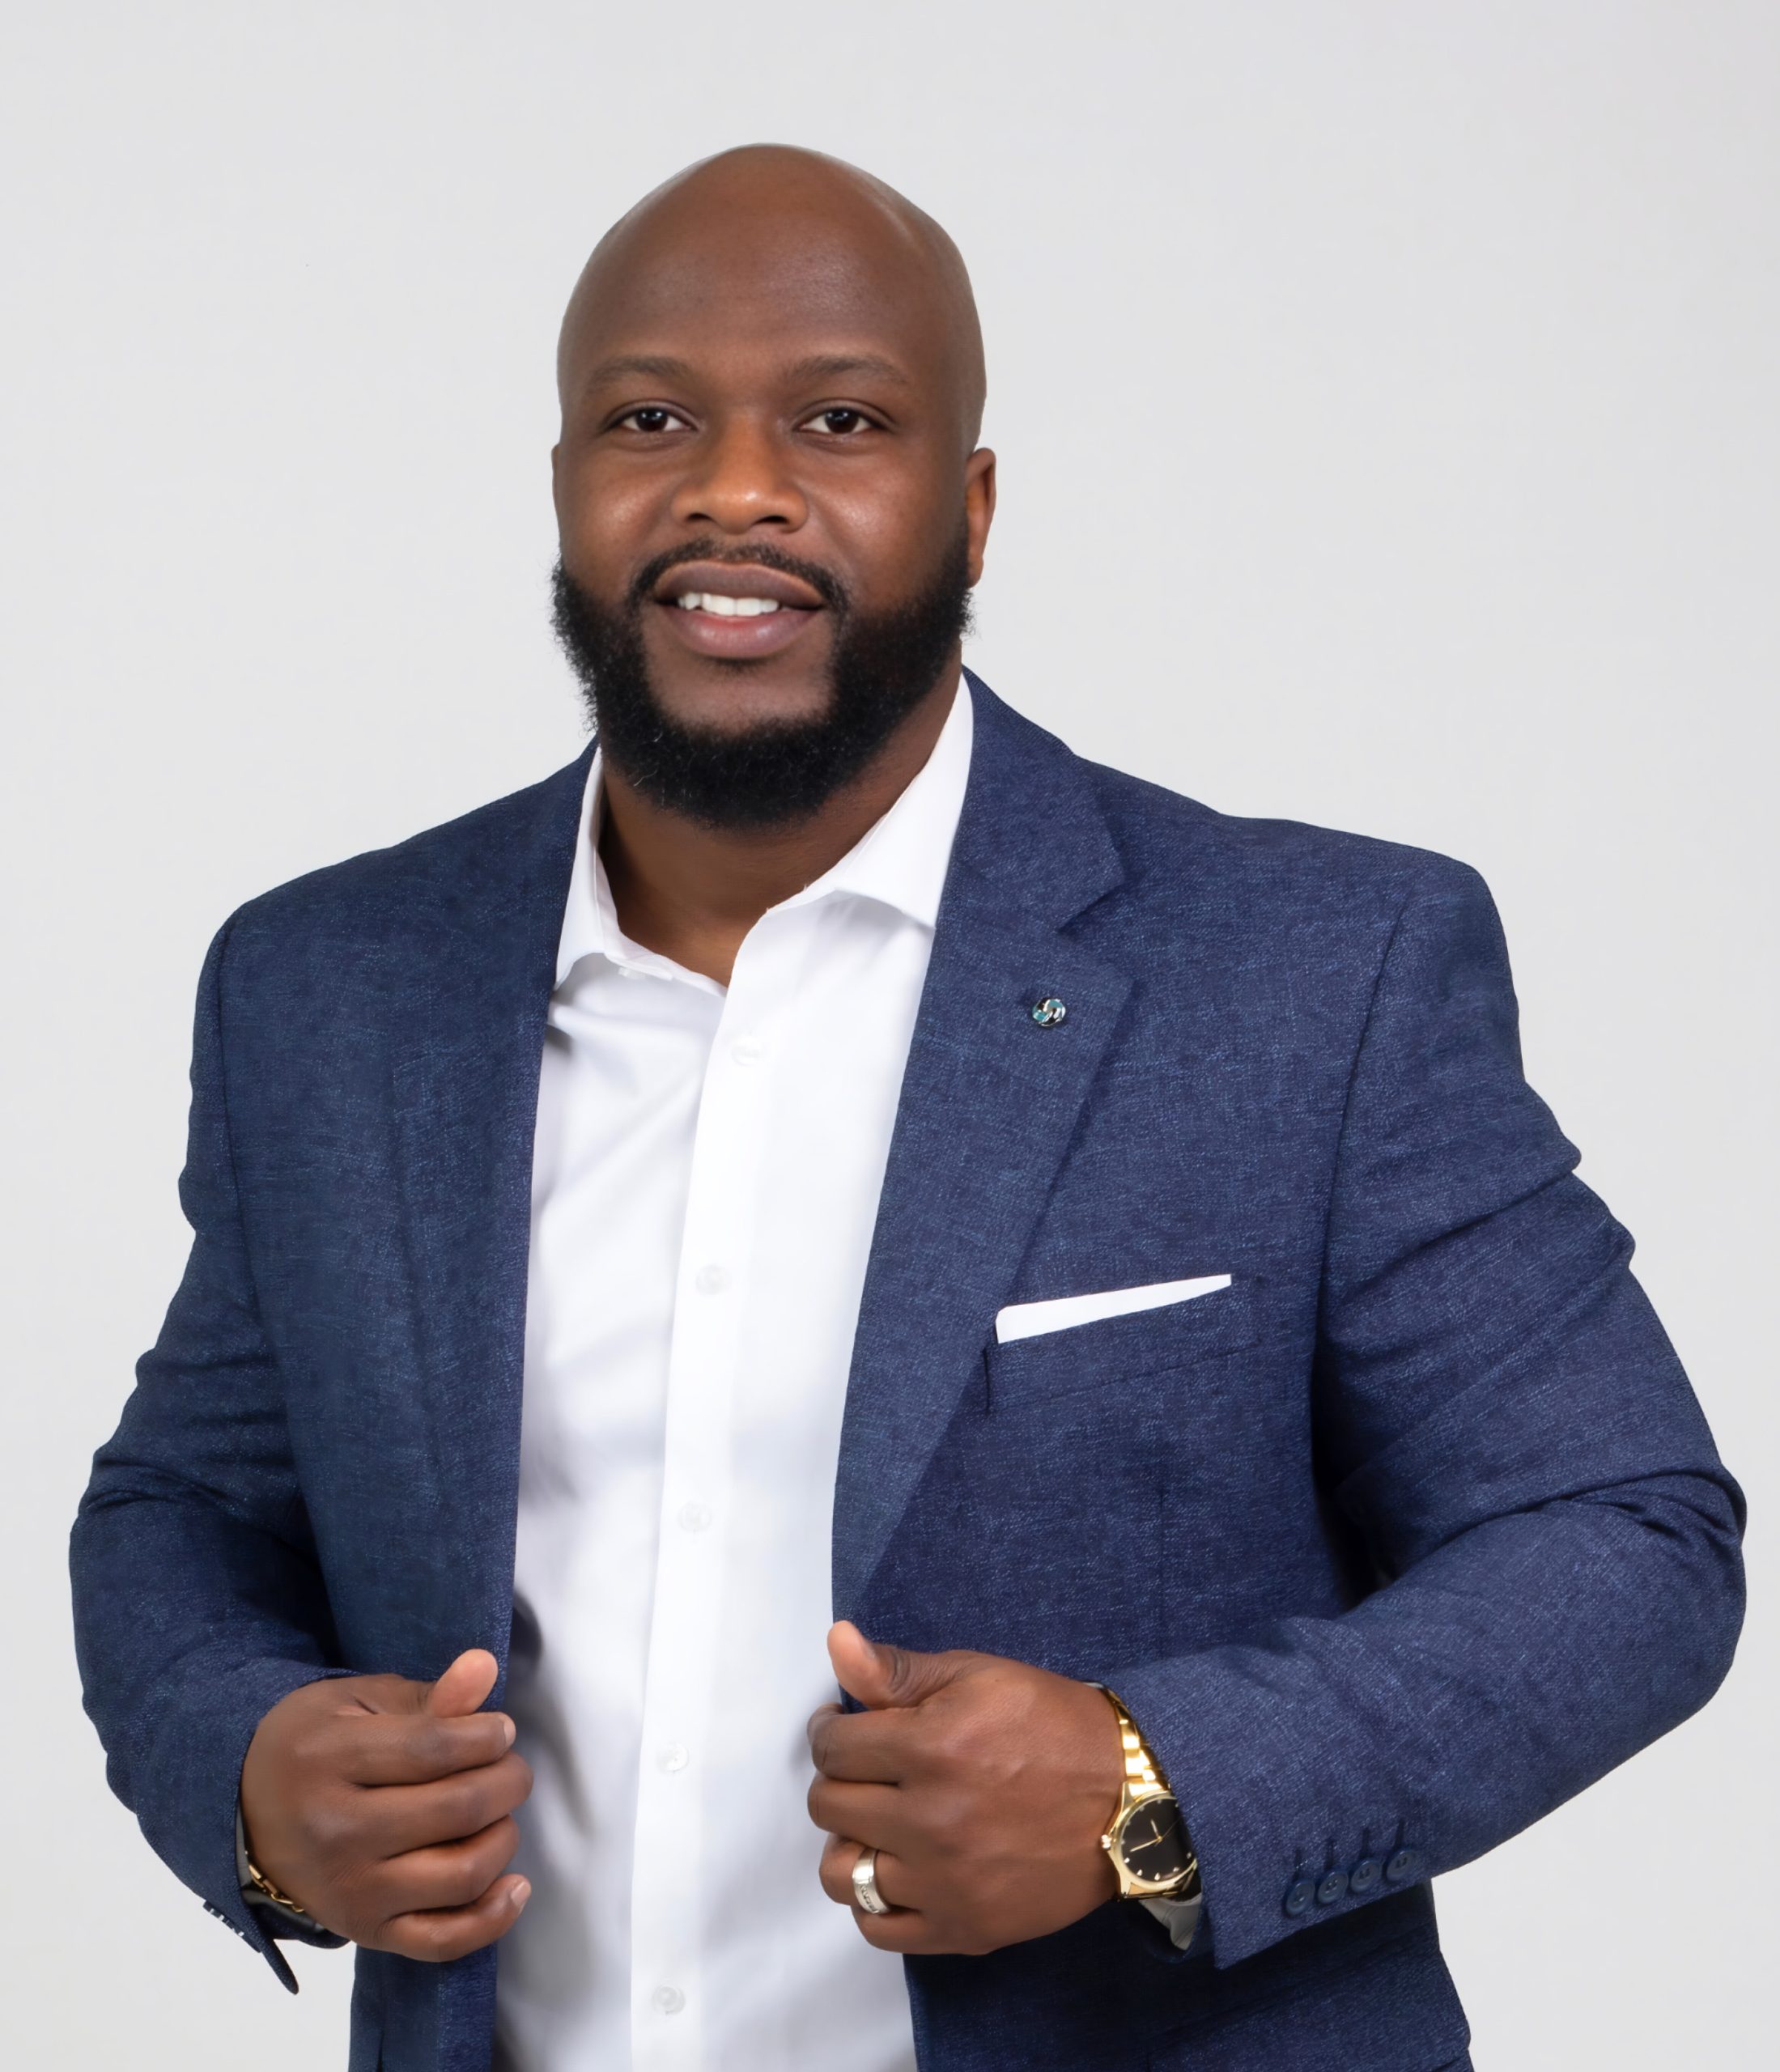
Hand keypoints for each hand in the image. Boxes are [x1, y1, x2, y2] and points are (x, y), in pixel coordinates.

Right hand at [239, 1648, 532, 1960]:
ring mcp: (350, 1892)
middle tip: (510, 1768)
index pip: (436, 1749)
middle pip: (458, 1810)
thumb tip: (484, 1667)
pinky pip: (442, 1942)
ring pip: (461, 1874)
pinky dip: (491, 1919)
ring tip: (499, 1814)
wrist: (245, 1813)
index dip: (488, 1736)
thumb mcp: (360, 1703)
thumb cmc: (315, 1745)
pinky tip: (515, 1886)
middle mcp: (336, 1832)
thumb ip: (429, 1695)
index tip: (501, 1731)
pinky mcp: (364, 1932)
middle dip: (507, 1782)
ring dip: (503, 1839)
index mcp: (328, 1759)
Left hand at [807, 1622, 1122, 1954]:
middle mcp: (931, 1821)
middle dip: (838, 1779)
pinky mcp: (966, 1928)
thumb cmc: (1052, 1726)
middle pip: (830, 1806)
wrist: (1130, 1798)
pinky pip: (879, 1930)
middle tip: (865, 1769)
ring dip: (848, 1843)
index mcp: (932, 1748)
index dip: (830, 1731)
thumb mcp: (978, 1677)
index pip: (832, 1748)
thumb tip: (837, 1642)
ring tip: (875, 1823)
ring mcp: (946, 1883)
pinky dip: (873, 1902)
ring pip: (843, 1875)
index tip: (843, 1727)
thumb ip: (898, 1670)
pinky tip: (894, 1870)